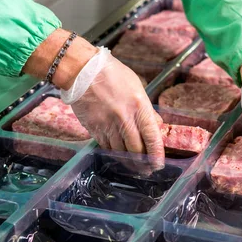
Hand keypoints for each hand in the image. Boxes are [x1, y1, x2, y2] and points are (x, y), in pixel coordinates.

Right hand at [64, 48, 164, 165]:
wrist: (83, 71)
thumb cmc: (112, 74)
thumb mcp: (136, 86)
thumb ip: (146, 108)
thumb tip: (156, 124)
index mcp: (139, 106)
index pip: (152, 137)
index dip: (156, 155)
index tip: (159, 165)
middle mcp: (124, 118)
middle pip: (136, 150)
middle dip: (143, 164)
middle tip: (146, 170)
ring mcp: (108, 125)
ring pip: (120, 152)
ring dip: (128, 162)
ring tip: (133, 167)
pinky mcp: (94, 128)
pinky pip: (106, 147)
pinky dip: (113, 153)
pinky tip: (117, 155)